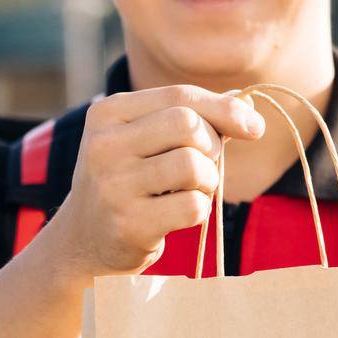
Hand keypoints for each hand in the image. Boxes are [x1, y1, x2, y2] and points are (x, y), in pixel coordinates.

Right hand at [41, 85, 265, 278]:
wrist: (83, 242)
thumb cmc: (126, 183)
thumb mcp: (144, 140)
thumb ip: (190, 118)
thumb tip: (248, 110)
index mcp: (106, 114)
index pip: (179, 96)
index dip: (224, 108)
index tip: (254, 127)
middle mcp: (103, 147)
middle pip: (188, 125)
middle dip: (211, 145)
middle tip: (203, 166)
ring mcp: (113, 187)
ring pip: (193, 165)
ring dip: (207, 180)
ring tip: (191, 191)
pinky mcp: (129, 225)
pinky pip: (192, 206)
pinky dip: (199, 209)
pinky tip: (179, 214)